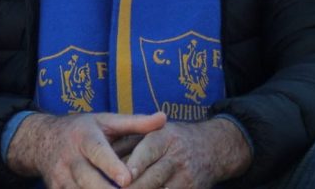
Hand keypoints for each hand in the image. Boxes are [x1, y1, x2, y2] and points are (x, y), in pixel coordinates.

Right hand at [7, 111, 166, 187]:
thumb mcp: (105, 121)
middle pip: (88, 180)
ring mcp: (61, 176)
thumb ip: (135, 123)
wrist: (40, 140)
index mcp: (84, 137)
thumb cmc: (81, 129)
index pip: (97, 152)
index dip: (112, 166)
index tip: (127, 179)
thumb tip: (164, 118)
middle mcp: (70, 158)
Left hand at [125, 117, 251, 188]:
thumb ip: (129, 141)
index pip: (148, 152)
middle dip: (136, 187)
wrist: (211, 148)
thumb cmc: (170, 139)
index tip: (124, 176)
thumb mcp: (153, 131)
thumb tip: (103, 152)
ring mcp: (187, 177)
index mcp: (164, 138)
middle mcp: (177, 157)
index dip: (136, 165)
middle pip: (155, 176)